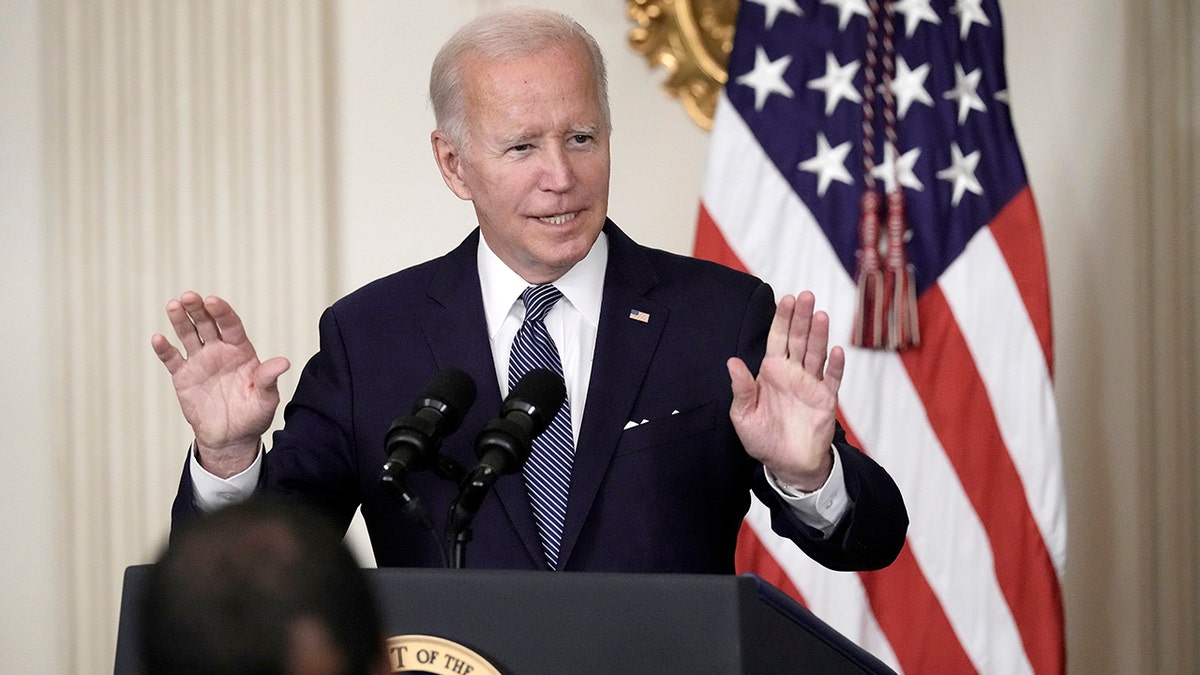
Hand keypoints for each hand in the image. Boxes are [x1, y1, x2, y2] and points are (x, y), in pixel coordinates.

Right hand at [151, 292, 289, 476]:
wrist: (232, 437)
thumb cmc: (254, 415)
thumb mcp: (266, 398)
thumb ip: (268, 378)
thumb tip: (284, 362)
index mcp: (240, 351)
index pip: (230, 325)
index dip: (222, 312)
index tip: (213, 301)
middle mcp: (219, 351)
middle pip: (207, 324)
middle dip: (198, 309)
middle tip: (189, 296)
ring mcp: (200, 362)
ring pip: (188, 335)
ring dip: (180, 320)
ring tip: (173, 306)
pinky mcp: (183, 377)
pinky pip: (172, 360)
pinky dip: (164, 349)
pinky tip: (158, 339)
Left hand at [727, 291, 843, 490]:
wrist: (787, 464)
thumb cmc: (763, 438)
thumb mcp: (743, 415)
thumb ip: (741, 389)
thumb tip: (732, 362)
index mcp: (772, 372)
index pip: (778, 339)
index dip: (782, 319)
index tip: (786, 299)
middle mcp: (793, 373)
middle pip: (799, 339)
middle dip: (801, 318)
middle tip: (805, 296)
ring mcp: (811, 384)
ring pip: (816, 353)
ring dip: (818, 334)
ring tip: (819, 315)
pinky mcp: (826, 400)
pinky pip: (832, 380)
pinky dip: (835, 366)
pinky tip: (836, 351)